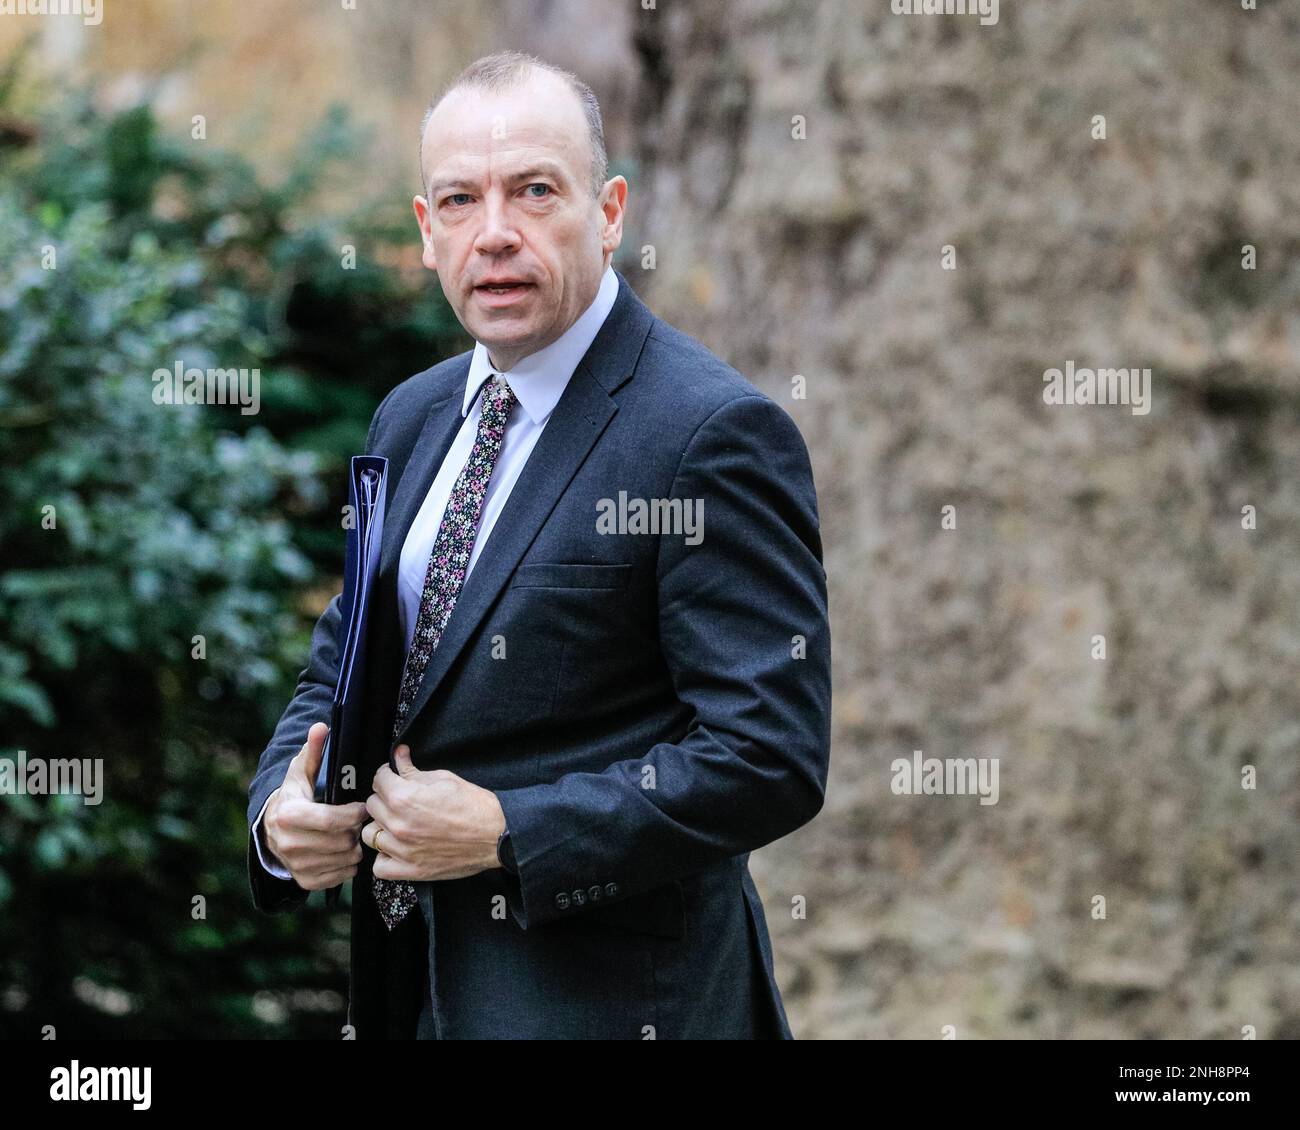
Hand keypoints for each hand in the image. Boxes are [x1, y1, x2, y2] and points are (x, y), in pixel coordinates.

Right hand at [263, 721, 368, 890]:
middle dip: (355, 829)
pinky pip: (342, 875)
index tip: (362, 806)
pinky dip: (348, 864)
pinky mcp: (305, 881)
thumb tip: (321, 727)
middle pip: (342, 840)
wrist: (270, 830)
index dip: (354, 814)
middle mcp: (289, 844)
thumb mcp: (301, 772)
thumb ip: (313, 751)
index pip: (333, 820)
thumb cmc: (293, 796)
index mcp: (289, 816)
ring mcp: (297, 865)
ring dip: (354, 846)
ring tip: (349, 833)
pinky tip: (342, 849)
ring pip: (346, 859)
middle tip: (356, 820)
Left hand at [364, 745, 505, 882]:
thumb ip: (413, 770)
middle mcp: (398, 824)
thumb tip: (399, 755)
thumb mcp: (443, 778)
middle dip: (384, 798)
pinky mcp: (411, 870)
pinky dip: (385, 857)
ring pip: (370, 834)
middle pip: (371, 805)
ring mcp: (403, 850)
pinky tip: (397, 848)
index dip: (388, 775)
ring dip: (381, 827)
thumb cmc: (473, 805)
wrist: (495, 834)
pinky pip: (379, 866)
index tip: (394, 778)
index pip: (378, 780)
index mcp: (404, 797)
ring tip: (397, 824)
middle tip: (401, 799)